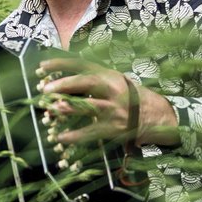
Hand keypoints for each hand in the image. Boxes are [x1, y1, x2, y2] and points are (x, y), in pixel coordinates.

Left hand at [38, 58, 179, 147]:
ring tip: (53, 109)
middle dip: (63, 84)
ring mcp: (115, 109)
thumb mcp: (117, 82)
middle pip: (85, 83)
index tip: (42, 66)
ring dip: (68, 108)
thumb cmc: (133, 98)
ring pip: (88, 106)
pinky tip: (61, 137)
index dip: (61, 64)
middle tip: (45, 88)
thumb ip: (96, 80)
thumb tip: (64, 82)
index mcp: (111, 75)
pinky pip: (91, 132)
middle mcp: (113, 89)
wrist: (159, 116)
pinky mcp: (115, 128)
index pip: (83, 64)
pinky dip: (75, 136)